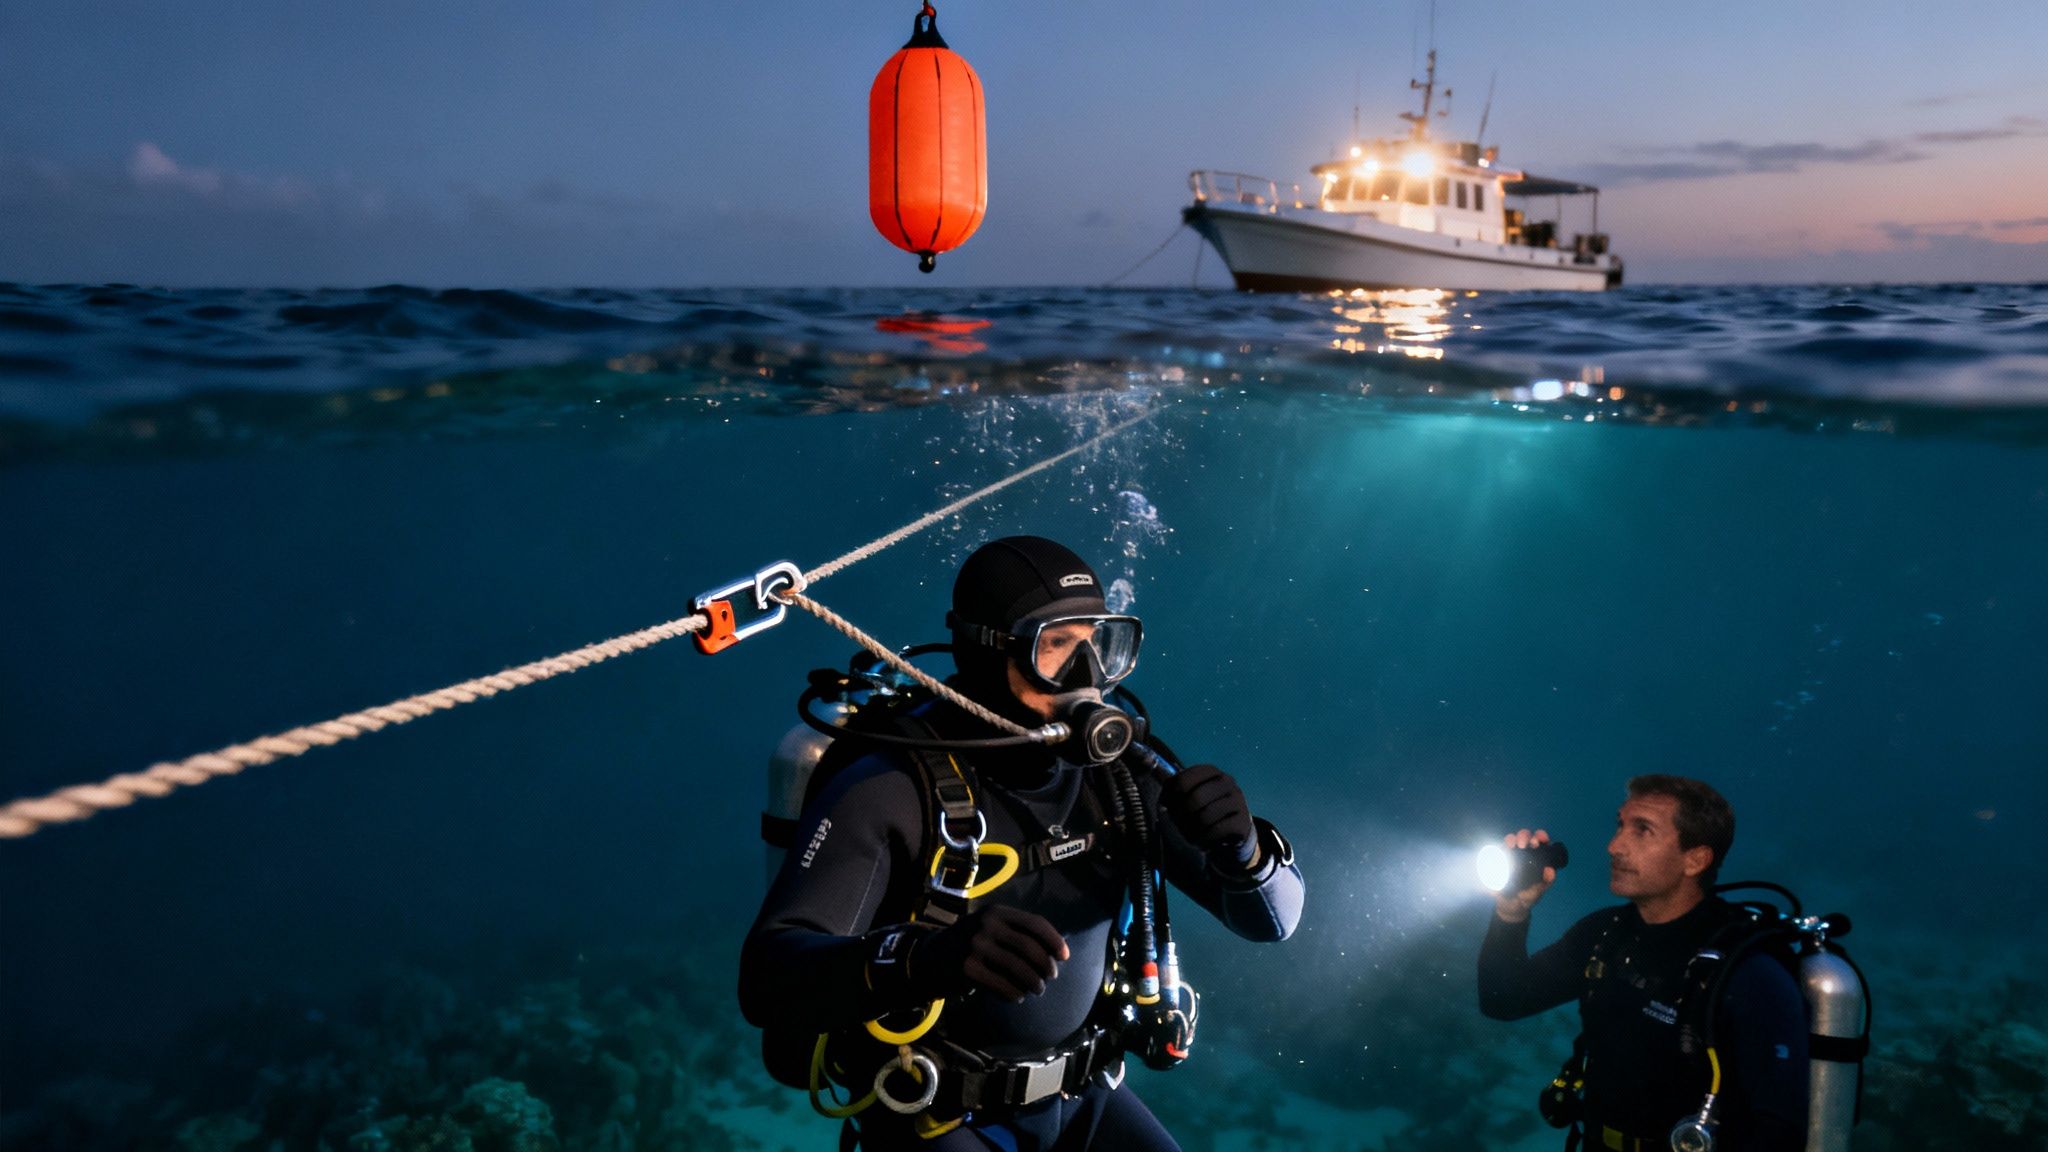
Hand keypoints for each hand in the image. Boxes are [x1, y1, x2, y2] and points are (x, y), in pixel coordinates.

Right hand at [911, 906, 1069, 1002]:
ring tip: (1037, 989)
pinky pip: (1002, 985)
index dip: (1054, 941)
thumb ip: (1017, 933)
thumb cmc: (971, 944)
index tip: (1064, 957)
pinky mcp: (968, 969)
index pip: (1035, 923)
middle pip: (1030, 947)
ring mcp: (975, 946)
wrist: (931, 957)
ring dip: (1034, 983)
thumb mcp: (990, 927)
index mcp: (997, 912)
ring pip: (1019, 969)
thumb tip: (1057, 951)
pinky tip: (1016, 996)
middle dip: (1046, 966)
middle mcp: (986, 925)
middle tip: (1050, 977)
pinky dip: (1014, 994)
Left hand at [1161, 763, 1257, 872]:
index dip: (1170, 796)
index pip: (1182, 780)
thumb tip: (1146, 763)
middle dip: (1182, 816)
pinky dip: (1204, 840)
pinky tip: (1203, 842)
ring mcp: (1237, 800)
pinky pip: (1216, 832)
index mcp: (1210, 771)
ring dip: (1192, 831)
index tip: (1168, 806)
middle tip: (1180, 824)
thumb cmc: (1205, 810)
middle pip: (1193, 799)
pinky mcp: (1243, 821)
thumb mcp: (1191, 794)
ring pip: (1204, 817)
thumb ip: (1173, 784)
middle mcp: (1227, 781)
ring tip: (1192, 835)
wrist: (1234, 832)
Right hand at [1494, 828, 1556, 922]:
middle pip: (1526, 838)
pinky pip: (1500, 849)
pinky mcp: (1499, 860)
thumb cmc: (1527, 898)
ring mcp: (1511, 856)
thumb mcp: (1538, 891)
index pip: (1541, 843)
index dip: (1541, 836)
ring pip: (1512, 840)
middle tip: (1525, 844)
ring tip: (1513, 844)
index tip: (1540, 839)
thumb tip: (1550, 870)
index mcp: (1537, 859)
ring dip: (1513, 838)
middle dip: (1526, 836)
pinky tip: (1504, 847)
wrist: (1509, 907)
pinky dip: (1501, 846)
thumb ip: (1545, 883)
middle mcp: (1525, 854)